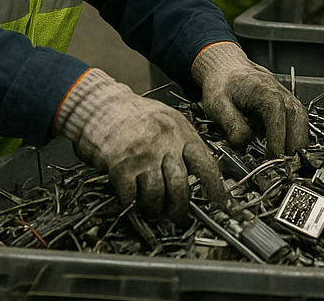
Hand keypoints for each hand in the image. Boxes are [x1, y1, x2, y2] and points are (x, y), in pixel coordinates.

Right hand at [55, 68, 227, 221]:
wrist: (103, 106)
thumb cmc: (137, 114)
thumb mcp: (170, 120)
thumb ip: (185, 142)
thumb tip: (200, 169)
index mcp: (182, 133)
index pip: (206, 164)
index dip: (215, 189)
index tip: (220, 204)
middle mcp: (166, 144)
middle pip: (180, 186)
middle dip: (180, 208)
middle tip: (178, 217)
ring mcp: (143, 156)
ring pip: (157, 195)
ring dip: (155, 208)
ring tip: (153, 209)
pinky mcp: (121, 166)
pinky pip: (131, 197)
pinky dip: (132, 204)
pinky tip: (132, 200)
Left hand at [193, 42, 308, 157]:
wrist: (229, 69)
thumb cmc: (224, 84)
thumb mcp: (218, 105)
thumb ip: (231, 126)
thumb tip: (244, 147)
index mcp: (265, 91)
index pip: (278, 117)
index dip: (277, 141)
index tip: (270, 160)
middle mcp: (282, 94)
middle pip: (298, 121)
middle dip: (292, 147)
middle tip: (279, 168)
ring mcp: (288, 100)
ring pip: (303, 124)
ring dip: (297, 146)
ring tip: (283, 165)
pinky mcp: (289, 107)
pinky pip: (299, 124)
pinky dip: (296, 140)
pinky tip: (284, 153)